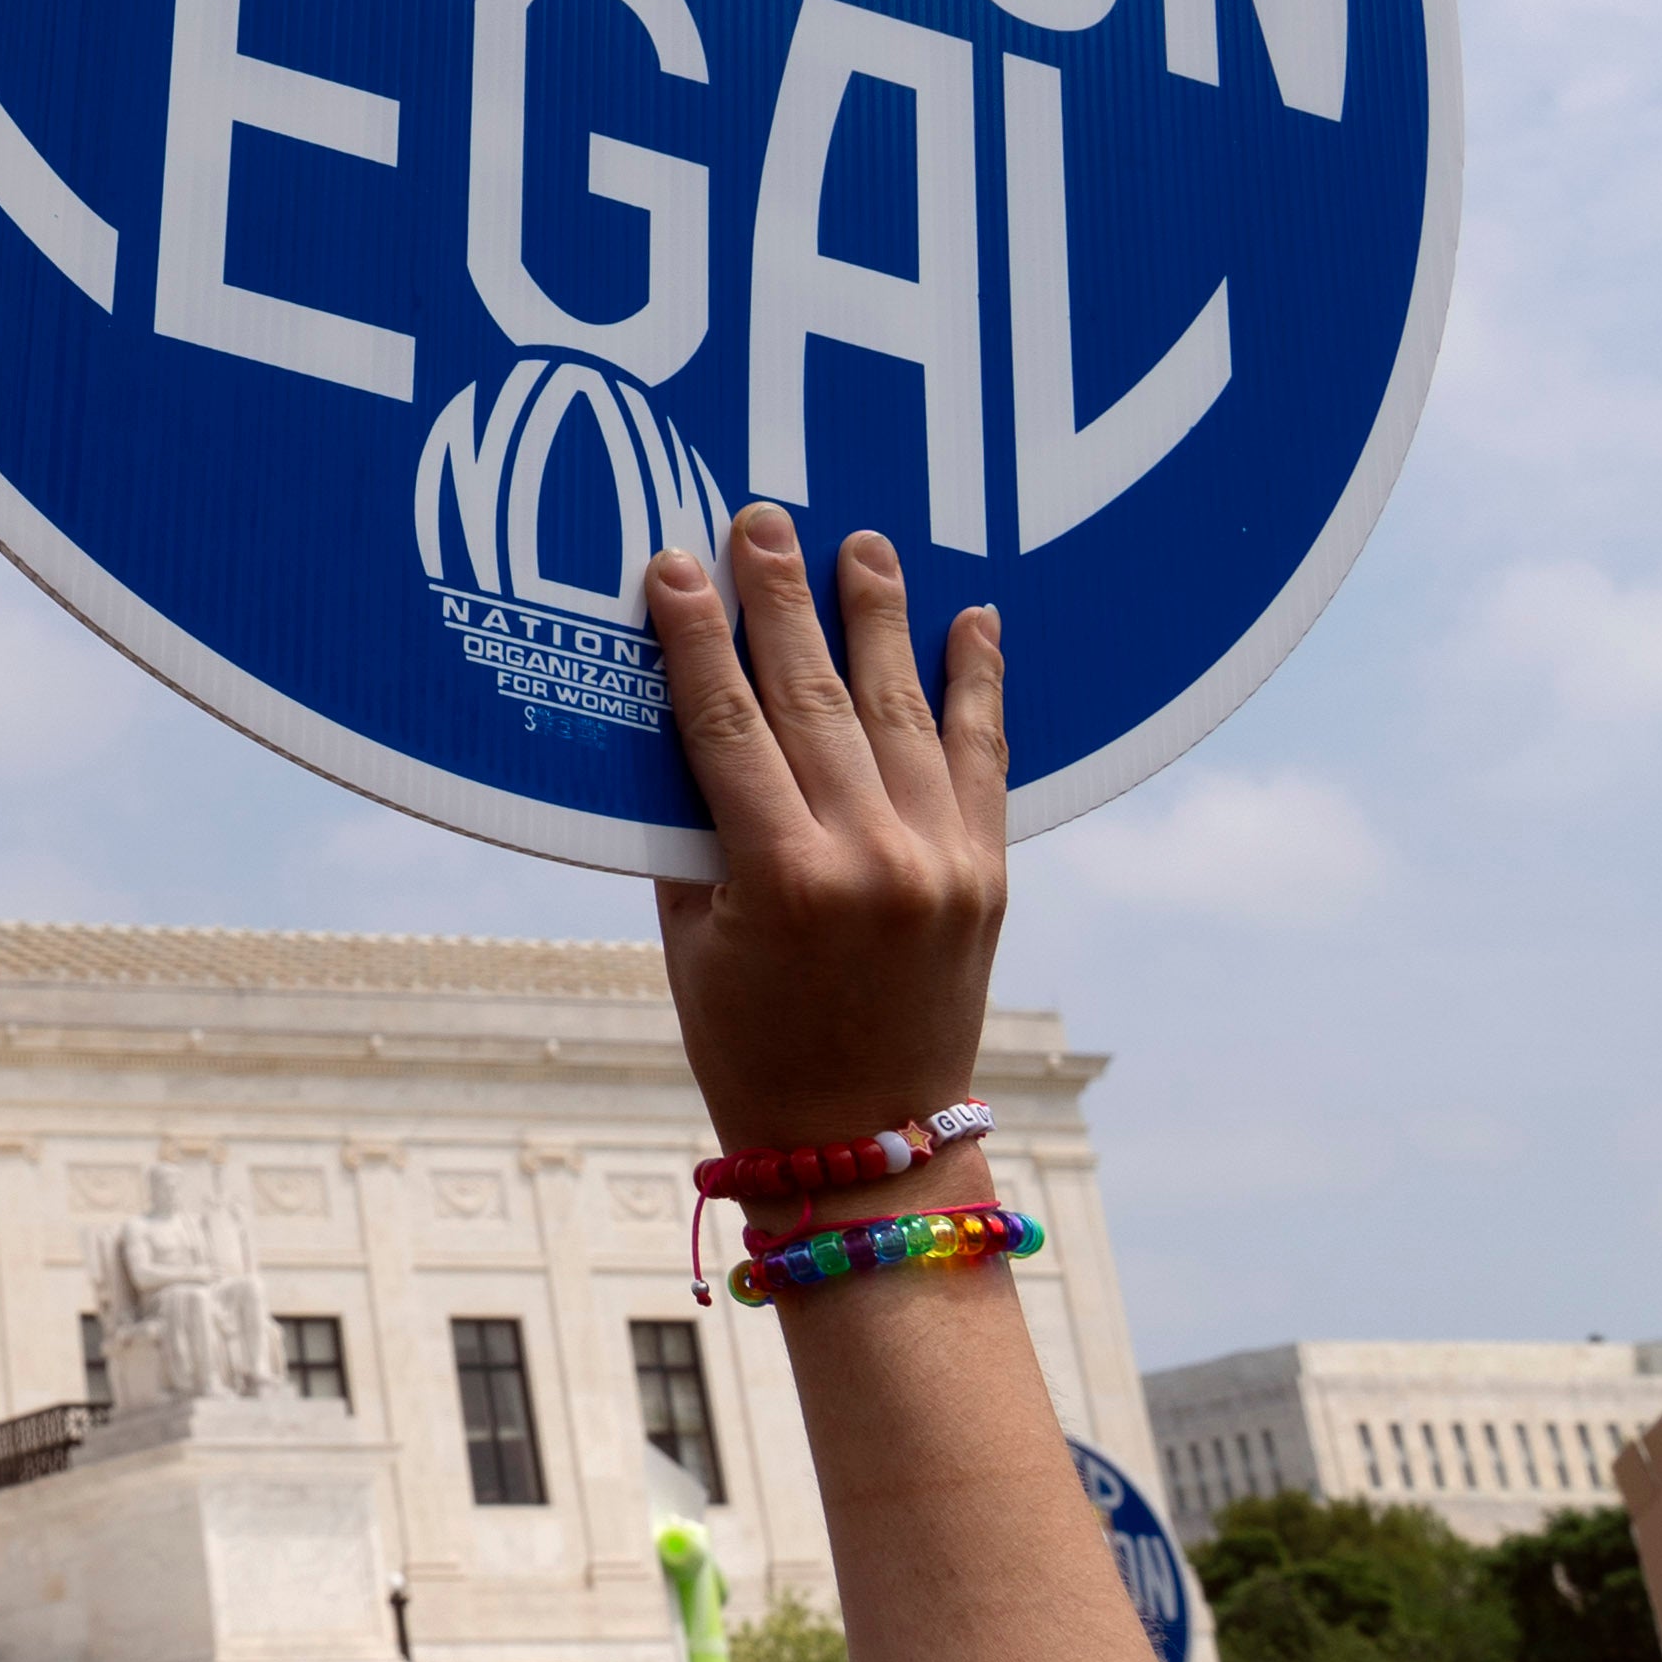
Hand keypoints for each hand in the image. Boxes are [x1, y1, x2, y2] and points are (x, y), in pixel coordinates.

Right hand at [645, 505, 1006, 1153]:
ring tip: (864, 544)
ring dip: (878, 619)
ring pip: (901, 710)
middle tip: (762, 520)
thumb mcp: (690, 941)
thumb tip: (680, 709)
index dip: (694, 637)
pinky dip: (978, 686)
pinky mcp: (987, 874)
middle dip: (782, 600)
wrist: (867, 1141)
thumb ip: (690, 828)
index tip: (674, 565)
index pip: (727, 724)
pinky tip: (974, 622)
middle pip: (813, 697)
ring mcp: (941, 864)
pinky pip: (981, 759)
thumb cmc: (749, 1043)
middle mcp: (872, 860)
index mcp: (783, 881)